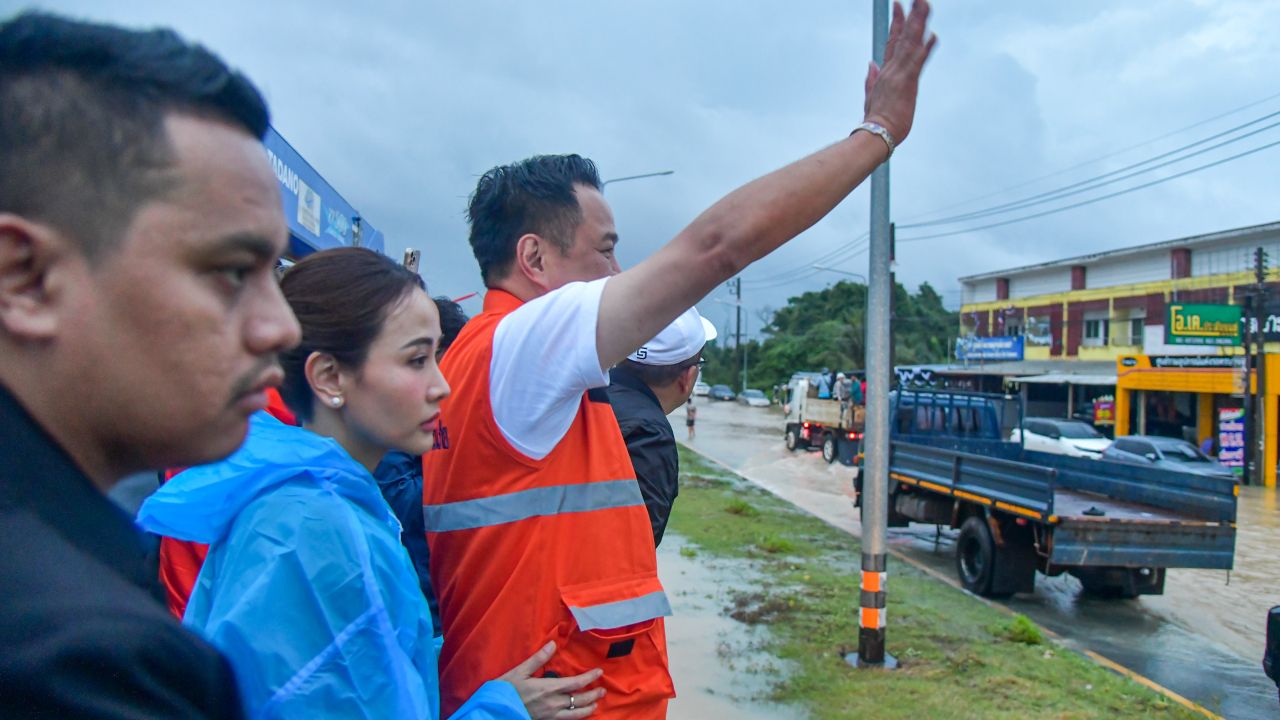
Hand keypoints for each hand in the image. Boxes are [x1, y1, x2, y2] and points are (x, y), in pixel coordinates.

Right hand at [498, 641, 605, 719]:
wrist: (495, 712)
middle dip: (593, 695)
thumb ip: (538, 659)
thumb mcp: (520, 671)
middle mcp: (553, 703)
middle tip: (603, 690)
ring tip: (595, 704)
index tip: (599, 672)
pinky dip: (576, 717)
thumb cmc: (506, 690)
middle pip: (580, 700)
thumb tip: (552, 644)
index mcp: (549, 688)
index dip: (589, 678)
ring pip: (576, 714)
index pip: (576, 683)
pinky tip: (578, 714)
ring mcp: (551, 715)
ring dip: (588, 708)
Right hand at [863, 0, 938, 144]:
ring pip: (911, 42)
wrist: (876, 133)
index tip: (899, 5)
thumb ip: (871, 79)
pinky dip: (925, 49)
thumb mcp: (871, 95)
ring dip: (918, 23)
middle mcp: (893, 68)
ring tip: (925, 4)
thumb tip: (870, 64)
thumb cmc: (876, 119)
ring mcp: (900, 74)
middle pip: (903, 36)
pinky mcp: (908, 83)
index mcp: (886, 71)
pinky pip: (917, 62)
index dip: (896, 21)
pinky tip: (932, 36)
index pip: (892, 40)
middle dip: (910, 14)